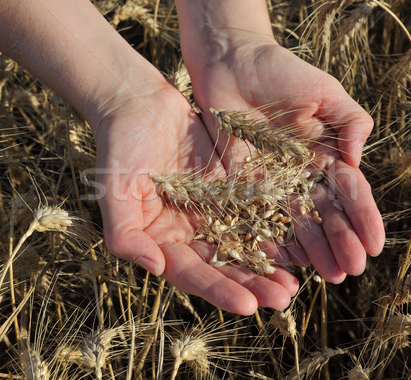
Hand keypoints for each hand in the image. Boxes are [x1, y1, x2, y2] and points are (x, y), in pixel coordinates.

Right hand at [93, 82, 298, 313]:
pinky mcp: (227, 189)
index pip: (191, 273)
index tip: (249, 306)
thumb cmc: (119, 148)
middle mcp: (187, 232)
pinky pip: (252, 212)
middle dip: (252, 284)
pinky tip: (295, 242)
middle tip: (284, 299)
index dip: (218, 290)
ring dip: (267, 265)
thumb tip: (154, 267)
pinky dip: (271, 228)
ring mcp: (209, 211)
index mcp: (160, 240)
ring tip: (295, 282)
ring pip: (242, 244)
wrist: (139, 104)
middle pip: (223, 266)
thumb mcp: (115, 191)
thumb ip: (125, 233)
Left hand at [188, 39, 384, 282]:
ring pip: (296, 223)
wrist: (230, 62)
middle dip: (342, 242)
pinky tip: (285, 263)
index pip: (349, 193)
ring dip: (314, 250)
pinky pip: (257, 216)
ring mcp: (272, 182)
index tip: (376, 244)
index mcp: (326, 154)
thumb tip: (358, 162)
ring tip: (328, 275)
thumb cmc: (280, 71)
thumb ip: (350, 122)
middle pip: (325, 215)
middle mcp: (301, 174)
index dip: (363, 218)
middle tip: (352, 269)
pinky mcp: (241, 183)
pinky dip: (271, 240)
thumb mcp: (325, 91)